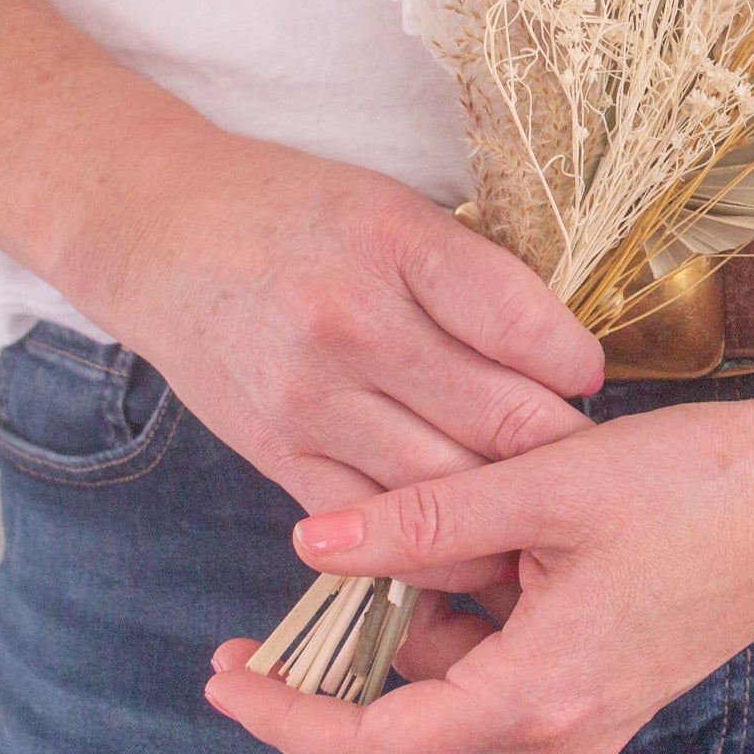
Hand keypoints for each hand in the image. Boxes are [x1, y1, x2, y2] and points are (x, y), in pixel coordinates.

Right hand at [60, 127, 603, 560]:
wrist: (163, 234)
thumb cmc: (294, 212)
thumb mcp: (391, 207)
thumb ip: (469, 276)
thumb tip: (559, 355)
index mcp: (394, 240)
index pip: (518, 319)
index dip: (573, 361)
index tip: (586, 375)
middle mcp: (352, 323)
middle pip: (496, 416)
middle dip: (558, 449)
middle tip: (590, 460)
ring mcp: (309, 398)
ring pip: (445, 486)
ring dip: (508, 506)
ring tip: (543, 506)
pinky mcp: (276, 453)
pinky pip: (374, 527)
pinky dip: (433, 546)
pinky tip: (471, 540)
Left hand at [204, 383, 753, 753]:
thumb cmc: (697, 484)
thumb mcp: (549, 487)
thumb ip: (426, 519)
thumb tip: (311, 540)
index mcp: (541, 698)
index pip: (373, 748)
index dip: (285, 716)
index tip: (222, 674)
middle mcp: (561, 735)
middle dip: (318, 710)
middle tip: (256, 649)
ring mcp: (587, 717)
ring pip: (445, 728)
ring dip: (385, 670)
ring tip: (353, 578)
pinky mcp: (602, 685)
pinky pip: (493, 693)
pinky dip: (443, 649)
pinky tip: (440, 568)